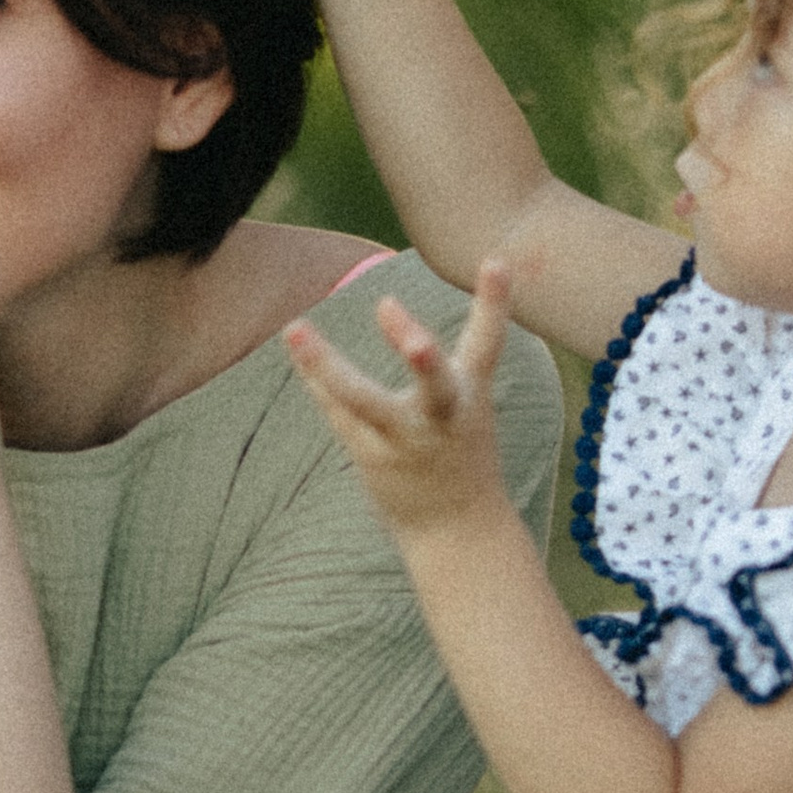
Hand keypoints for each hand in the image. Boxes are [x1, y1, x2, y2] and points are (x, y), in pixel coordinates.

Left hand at [284, 259, 514, 548]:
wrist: (460, 534)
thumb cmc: (459, 454)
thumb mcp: (462, 403)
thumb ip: (436, 361)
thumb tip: (399, 304)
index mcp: (470, 396)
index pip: (488, 342)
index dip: (495, 301)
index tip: (497, 259)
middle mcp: (442, 418)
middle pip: (434, 381)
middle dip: (418, 349)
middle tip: (390, 309)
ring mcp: (405, 441)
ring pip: (365, 402)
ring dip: (328, 367)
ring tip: (295, 330)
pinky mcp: (373, 459)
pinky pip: (339, 412)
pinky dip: (318, 379)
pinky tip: (296, 348)